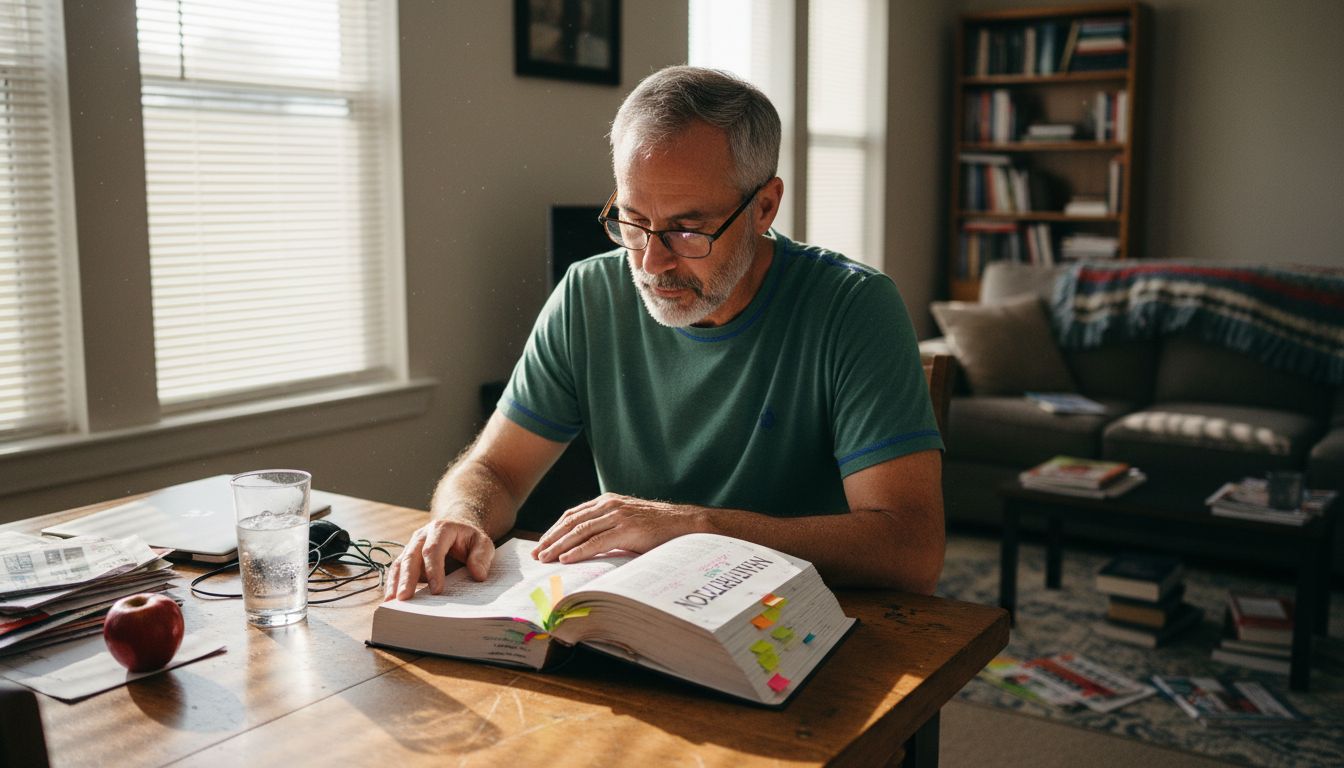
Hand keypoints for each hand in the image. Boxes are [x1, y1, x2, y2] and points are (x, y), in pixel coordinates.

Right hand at [383, 519, 494, 600]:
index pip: (433, 550)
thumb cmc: (470, 540)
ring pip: (400, 564)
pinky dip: (393, 584)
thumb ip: (482, 556)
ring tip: (392, 602)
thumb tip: (478, 575)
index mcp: (441, 529)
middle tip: (404, 598)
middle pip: (411, 556)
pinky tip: (391, 599)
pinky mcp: (407, 558)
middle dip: (407, 578)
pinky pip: (397, 570)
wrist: (458, 531)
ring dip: (395, 583)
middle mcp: (422, 536)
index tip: (437, 591)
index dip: (434, 570)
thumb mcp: (482, 543)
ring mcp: (412, 546)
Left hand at [532, 493, 706, 563]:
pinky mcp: (627, 529)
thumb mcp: (628, 523)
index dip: (554, 529)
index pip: (573, 514)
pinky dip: (578, 550)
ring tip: (545, 558)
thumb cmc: (658, 528)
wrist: (686, 524)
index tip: (542, 543)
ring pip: (580, 531)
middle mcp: (610, 505)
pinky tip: (566, 559)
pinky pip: (596, 541)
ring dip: (559, 545)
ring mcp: (618, 516)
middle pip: (571, 521)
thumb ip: (608, 528)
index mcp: (608, 501)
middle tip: (536, 554)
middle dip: (551, 538)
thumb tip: (586, 548)